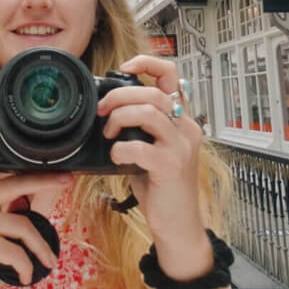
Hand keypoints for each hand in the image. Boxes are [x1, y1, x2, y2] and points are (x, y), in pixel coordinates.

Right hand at [0, 105, 67, 288]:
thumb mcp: (6, 236)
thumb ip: (25, 211)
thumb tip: (51, 188)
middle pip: (16, 184)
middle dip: (46, 182)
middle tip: (69, 180)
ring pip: (24, 224)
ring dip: (41, 249)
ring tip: (45, 264)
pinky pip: (19, 248)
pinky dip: (28, 267)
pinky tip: (22, 277)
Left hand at [97, 56, 208, 257]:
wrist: (179, 226)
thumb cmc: (161, 187)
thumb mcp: (152, 150)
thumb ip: (140, 129)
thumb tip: (108, 109)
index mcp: (181, 119)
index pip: (172, 75)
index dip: (148, 62)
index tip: (124, 66)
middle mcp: (186, 128)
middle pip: (153, 91)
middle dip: (120, 96)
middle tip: (102, 110)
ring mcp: (181, 146)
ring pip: (149, 111)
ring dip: (120, 118)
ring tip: (108, 134)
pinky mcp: (172, 166)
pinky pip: (141, 147)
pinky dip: (121, 149)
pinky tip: (117, 157)